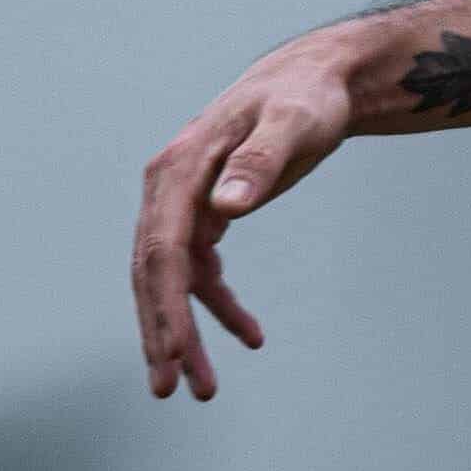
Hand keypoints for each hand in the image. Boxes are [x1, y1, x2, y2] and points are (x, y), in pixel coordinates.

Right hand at [132, 38, 355, 399]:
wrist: (315, 80)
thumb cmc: (306, 98)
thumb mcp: (292, 124)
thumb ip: (260, 162)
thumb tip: (226, 207)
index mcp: (177, 170)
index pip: (162, 251)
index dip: (165, 307)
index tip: (175, 355)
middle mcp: (168, 189)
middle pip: (155, 274)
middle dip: (162, 334)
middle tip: (171, 391)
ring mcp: (182, 202)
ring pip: (173, 280)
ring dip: (186, 332)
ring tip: (205, 389)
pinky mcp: (204, 213)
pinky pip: (201, 271)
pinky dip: (219, 306)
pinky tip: (250, 336)